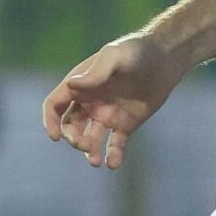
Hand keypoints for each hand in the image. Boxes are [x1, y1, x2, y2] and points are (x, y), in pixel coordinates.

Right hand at [43, 36, 185, 169]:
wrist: (165, 57)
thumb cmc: (137, 51)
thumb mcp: (115, 57)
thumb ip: (96, 73)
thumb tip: (71, 85)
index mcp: (81, 85)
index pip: (55, 105)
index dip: (50, 121)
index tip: (55, 137)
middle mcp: (90, 102)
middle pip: (70, 126)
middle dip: (73, 138)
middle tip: (86, 144)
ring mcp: (107, 114)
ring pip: (90, 139)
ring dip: (89, 151)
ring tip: (96, 161)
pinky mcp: (126, 124)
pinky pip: (114, 145)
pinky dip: (112, 156)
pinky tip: (113, 164)